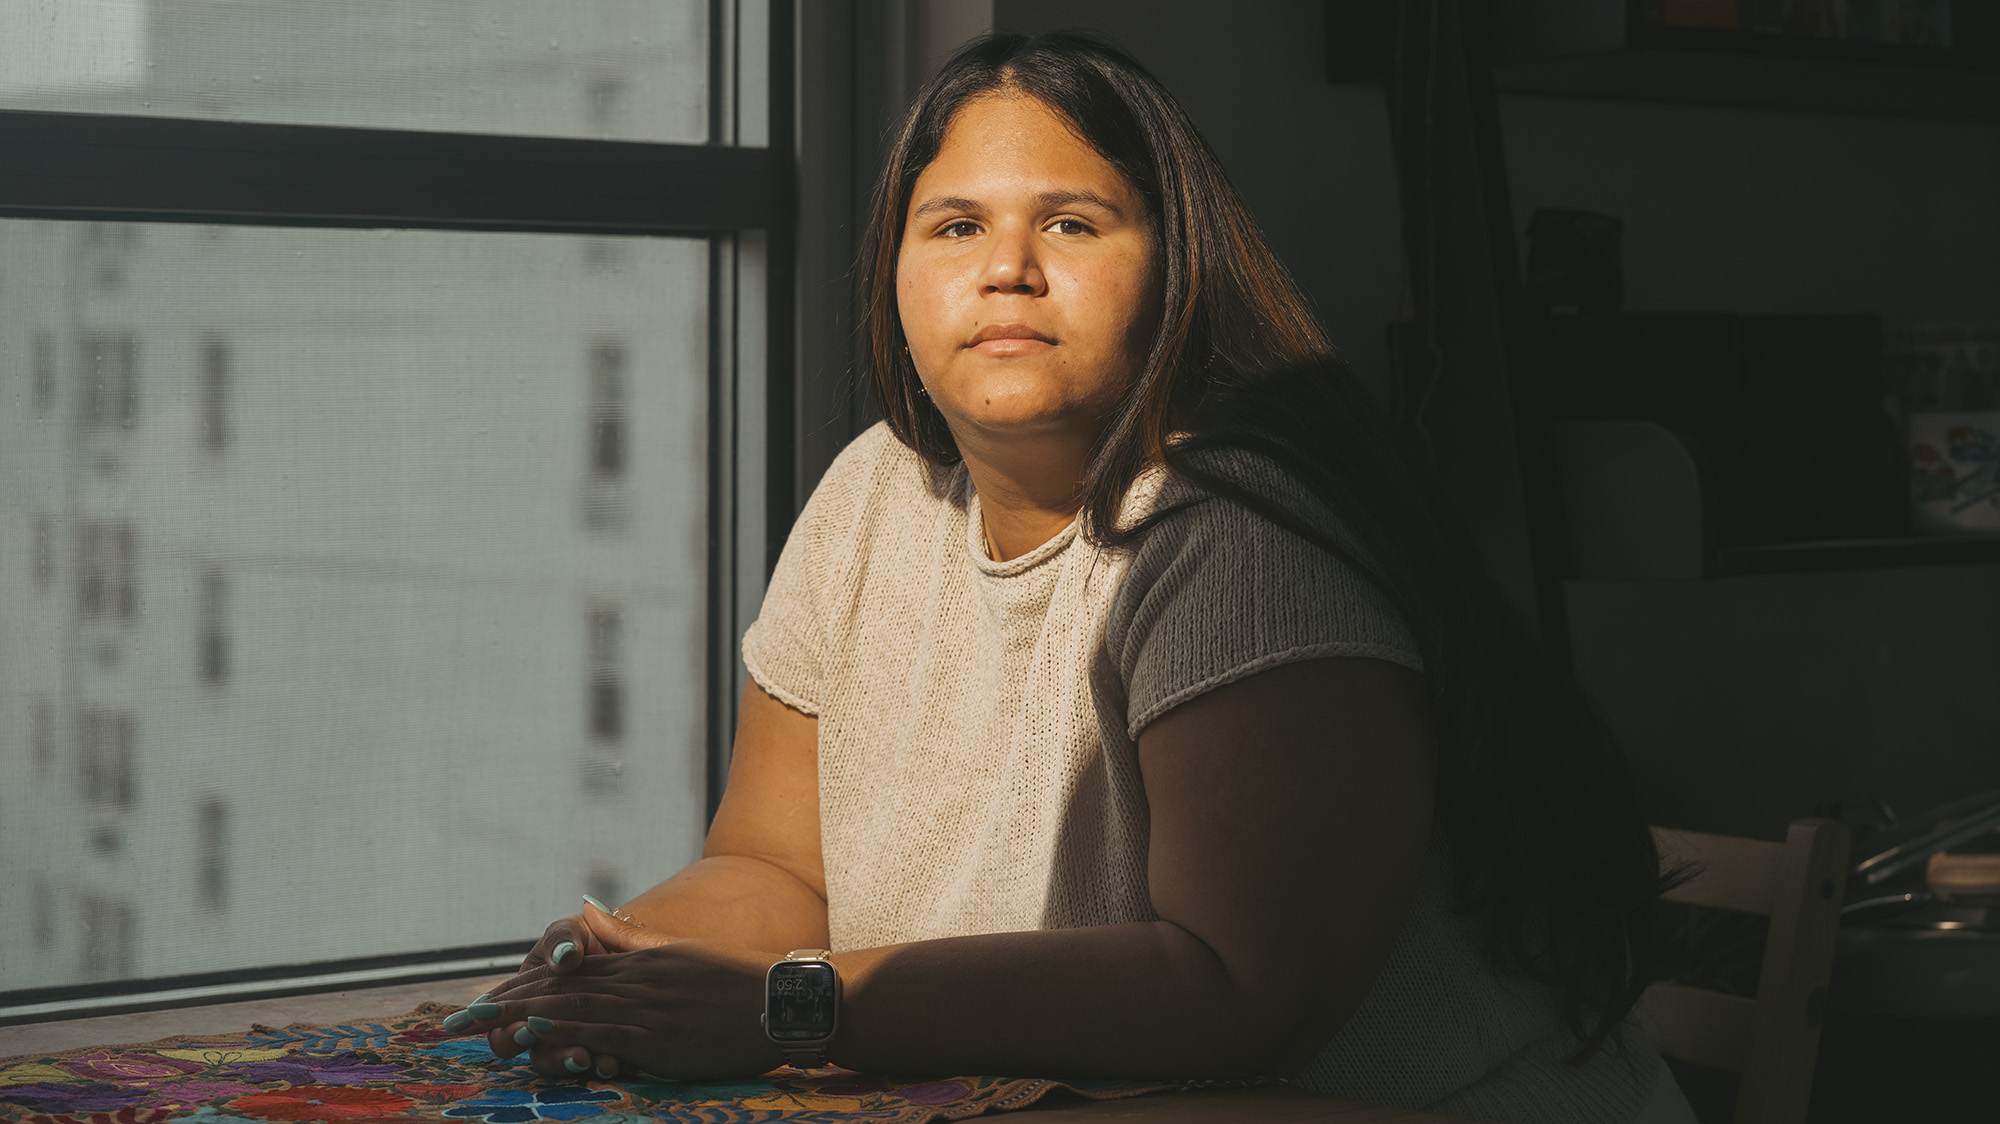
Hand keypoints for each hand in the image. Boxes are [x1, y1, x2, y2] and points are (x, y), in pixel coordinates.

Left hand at [465, 909, 785, 1080]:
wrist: (787, 998)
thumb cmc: (741, 983)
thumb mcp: (684, 954)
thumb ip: (636, 941)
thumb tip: (592, 915)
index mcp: (642, 964)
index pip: (569, 976)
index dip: (522, 989)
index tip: (483, 1003)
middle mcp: (638, 981)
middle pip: (559, 991)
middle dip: (504, 1006)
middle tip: (456, 1022)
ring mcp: (649, 1007)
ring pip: (573, 1009)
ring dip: (521, 1019)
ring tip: (477, 1028)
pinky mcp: (663, 1036)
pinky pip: (606, 1031)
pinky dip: (567, 1031)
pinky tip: (536, 1034)